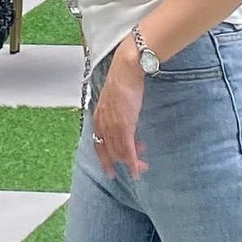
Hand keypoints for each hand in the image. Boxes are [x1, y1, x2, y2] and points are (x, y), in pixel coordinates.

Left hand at [93, 42, 146, 177]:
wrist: (126, 71)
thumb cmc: (122, 81)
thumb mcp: (115, 102)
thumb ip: (115, 114)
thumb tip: (123, 121)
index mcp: (98, 119)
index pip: (99, 145)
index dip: (105, 160)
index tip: (110, 170)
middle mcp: (102, 125)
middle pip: (111, 152)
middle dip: (123, 163)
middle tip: (136, 167)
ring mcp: (113, 127)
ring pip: (120, 153)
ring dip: (132, 162)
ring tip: (142, 167)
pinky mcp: (124, 127)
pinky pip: (128, 150)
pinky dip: (133, 162)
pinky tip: (138, 169)